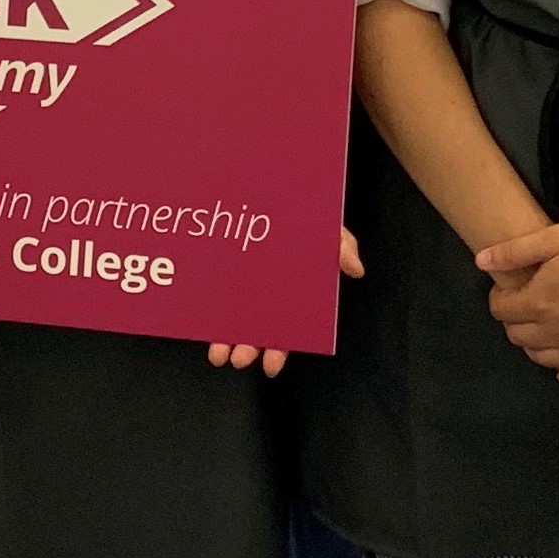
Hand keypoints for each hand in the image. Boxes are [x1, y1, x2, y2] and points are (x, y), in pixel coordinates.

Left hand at [206, 229, 361, 374]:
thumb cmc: (303, 214)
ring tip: (219, 355)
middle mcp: (266, 296)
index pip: (287, 330)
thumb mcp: (327, 228)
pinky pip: (213, 297)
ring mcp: (241, 286)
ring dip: (224, 341)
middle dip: (248, 349)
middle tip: (239, 359)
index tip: (271, 366)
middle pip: (257, 331)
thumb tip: (356, 269)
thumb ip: (342, 246)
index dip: (279, 350)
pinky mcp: (221, 272)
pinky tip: (202, 326)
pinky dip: (208, 314)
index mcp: (293, 295)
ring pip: (233, 320)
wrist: (272, 191)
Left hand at [480, 219, 558, 382]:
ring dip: (537, 347)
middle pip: (520, 338)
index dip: (500, 298)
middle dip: (515, 322)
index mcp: (540, 303)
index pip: (502, 311)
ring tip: (543, 330)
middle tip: (525, 307)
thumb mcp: (557, 237)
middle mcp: (558, 333)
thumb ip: (515, 252)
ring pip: (546, 360)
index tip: (509, 289)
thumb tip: (480, 262)